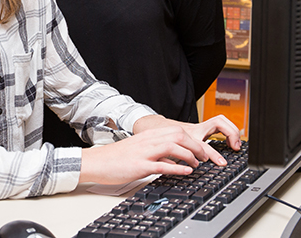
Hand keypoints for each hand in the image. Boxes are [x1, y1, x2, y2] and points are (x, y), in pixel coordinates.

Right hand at [78, 114, 240, 184]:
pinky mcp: (139, 165)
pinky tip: (186, 171)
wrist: (96, 162)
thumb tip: (172, 157)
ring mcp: (144, 152)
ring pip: (173, 146)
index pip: (176, 130)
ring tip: (197, 164)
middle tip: (204, 157)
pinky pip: (162, 164)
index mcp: (148, 135)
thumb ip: (155, 150)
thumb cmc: (115, 157)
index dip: (192, 139)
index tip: (201, 149)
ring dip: (190, 155)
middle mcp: (148, 140)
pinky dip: (178, 167)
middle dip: (196, 146)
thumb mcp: (138, 149)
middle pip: (178, 135)